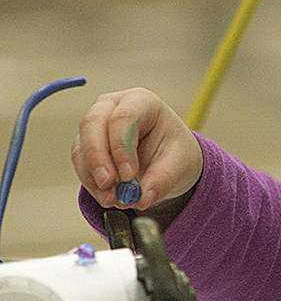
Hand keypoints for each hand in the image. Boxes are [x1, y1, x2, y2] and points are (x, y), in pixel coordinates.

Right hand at [71, 88, 202, 211]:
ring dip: (93, 176)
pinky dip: (91, 183)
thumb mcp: (179, 165)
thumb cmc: (175, 152)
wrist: (169, 159)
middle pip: (92, 125)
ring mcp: (96, 125)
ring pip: (82, 147)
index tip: (128, 176)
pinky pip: (81, 164)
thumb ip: (161, 181)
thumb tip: (140, 199)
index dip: (121, 147)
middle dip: (98, 158)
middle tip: (108, 185)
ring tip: (113, 199)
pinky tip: (107, 197)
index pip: (123, 117)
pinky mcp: (86, 145)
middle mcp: (113, 107)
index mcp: (142, 102)